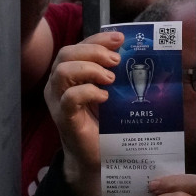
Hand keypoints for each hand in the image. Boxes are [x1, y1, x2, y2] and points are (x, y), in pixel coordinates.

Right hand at [44, 31, 123, 195]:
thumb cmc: (107, 123)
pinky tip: (105, 97)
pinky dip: (89, 92)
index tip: (120, 39)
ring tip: (111, 80)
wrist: (100, 157)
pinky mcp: (65, 118)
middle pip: (67, 53)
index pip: (78, 46)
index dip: (98, 39)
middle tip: (116, 62)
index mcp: (71, 74)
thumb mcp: (114, 92)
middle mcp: (59, 85)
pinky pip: (70, 98)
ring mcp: (58, 101)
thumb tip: (137, 53)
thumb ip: (117, 73)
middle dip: (94, 51)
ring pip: (63, 71)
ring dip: (90, 70)